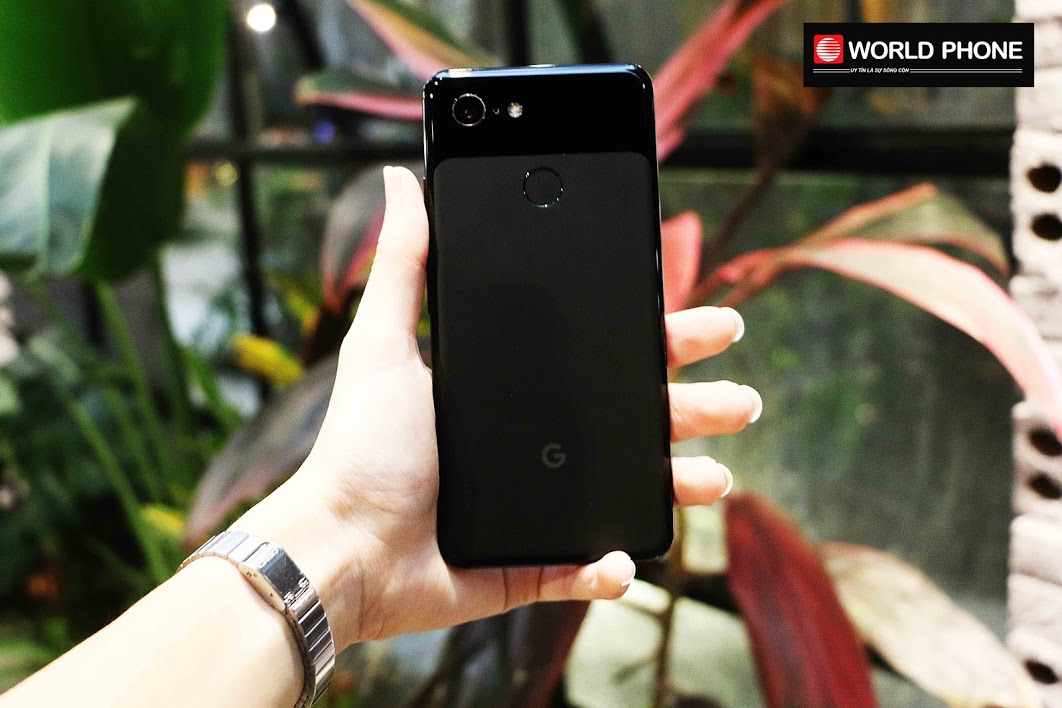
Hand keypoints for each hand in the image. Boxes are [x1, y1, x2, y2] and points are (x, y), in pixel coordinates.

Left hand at [235, 166, 762, 650]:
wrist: (340, 549)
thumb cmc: (359, 448)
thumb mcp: (383, 344)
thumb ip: (405, 264)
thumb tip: (401, 179)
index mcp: (513, 393)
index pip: (601, 358)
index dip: (659, 342)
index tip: (708, 325)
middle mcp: (535, 446)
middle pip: (634, 419)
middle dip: (695, 408)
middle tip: (742, 399)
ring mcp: (538, 505)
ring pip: (628, 490)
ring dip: (679, 482)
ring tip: (718, 476)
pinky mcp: (530, 563)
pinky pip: (585, 565)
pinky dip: (609, 565)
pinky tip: (624, 556)